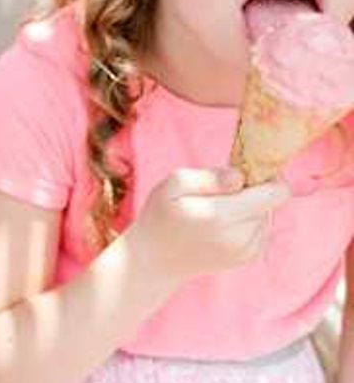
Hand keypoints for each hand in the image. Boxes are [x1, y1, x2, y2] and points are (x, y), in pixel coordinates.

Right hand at [126, 167, 289, 284]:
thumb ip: (209, 177)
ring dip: (249, 208)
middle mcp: (240, 238)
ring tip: (216, 211)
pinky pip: (262, 228)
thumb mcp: (173, 185)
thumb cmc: (161, 215)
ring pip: (266, 215)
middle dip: (251, 192)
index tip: (244, 172)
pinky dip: (247, 222)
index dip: (266, 176)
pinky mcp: (249, 258)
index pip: (276, 193)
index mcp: (222, 217)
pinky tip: (222, 225)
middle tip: (217, 195)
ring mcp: (246, 252)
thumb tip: (241, 177)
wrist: (156, 260)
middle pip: (270, 202)